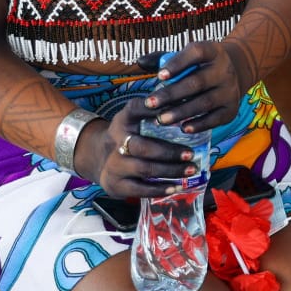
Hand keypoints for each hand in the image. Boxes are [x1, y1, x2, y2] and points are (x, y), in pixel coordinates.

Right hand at [80, 99, 196, 197]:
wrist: (100, 156)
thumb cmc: (130, 132)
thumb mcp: (137, 115)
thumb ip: (157, 108)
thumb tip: (186, 100)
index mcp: (124, 120)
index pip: (136, 110)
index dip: (155, 111)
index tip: (177, 115)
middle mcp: (115, 141)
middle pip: (143, 147)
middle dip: (169, 151)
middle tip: (191, 154)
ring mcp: (113, 165)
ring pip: (144, 169)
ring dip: (170, 171)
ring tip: (190, 170)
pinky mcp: (115, 185)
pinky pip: (139, 190)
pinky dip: (160, 189)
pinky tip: (177, 187)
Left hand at [137, 42, 243, 134]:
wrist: (234, 73)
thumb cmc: (200, 66)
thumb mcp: (187, 56)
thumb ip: (164, 59)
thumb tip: (140, 62)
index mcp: (212, 51)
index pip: (197, 53)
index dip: (178, 64)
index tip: (159, 76)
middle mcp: (224, 70)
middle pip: (197, 82)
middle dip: (171, 94)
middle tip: (150, 103)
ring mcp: (230, 90)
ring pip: (204, 102)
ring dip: (181, 112)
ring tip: (160, 120)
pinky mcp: (232, 108)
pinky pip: (215, 119)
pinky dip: (199, 124)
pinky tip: (182, 128)